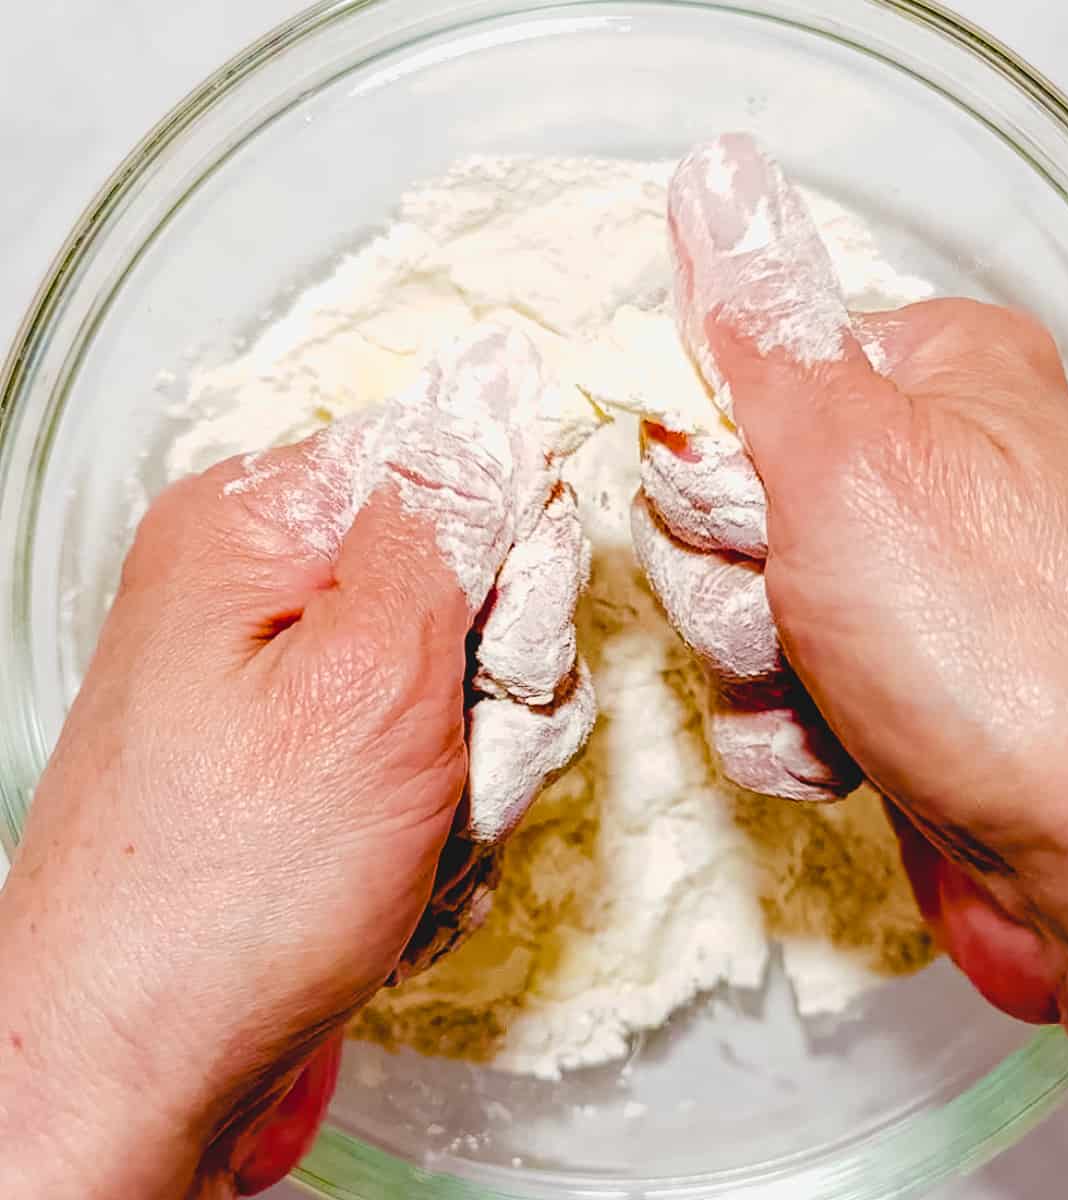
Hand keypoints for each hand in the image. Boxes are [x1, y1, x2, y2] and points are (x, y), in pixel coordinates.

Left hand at [0, 326, 592, 1196]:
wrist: (138, 1076)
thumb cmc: (233, 889)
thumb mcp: (368, 680)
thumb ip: (442, 528)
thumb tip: (490, 397)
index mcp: (254, 531)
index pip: (444, 457)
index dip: (510, 544)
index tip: (507, 637)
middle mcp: (262, 596)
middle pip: (468, 577)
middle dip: (501, 678)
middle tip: (459, 756)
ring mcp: (289, 690)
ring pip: (469, 680)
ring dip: (482, 767)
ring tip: (422, 837)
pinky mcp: (314, 770)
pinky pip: (437, 758)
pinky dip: (448, 819)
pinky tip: (404, 871)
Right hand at [641, 134, 1067, 1182]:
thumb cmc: (1005, 652)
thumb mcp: (853, 459)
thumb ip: (761, 332)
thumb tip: (714, 181)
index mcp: (929, 378)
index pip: (732, 373)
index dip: (708, 455)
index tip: (749, 507)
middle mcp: (920, 476)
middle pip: (716, 501)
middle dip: (734, 577)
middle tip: (809, 607)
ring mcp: (902, 588)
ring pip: (729, 605)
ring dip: (758, 663)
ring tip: (847, 689)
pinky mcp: (886, 683)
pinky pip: (764, 690)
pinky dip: (787, 729)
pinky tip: (853, 746)